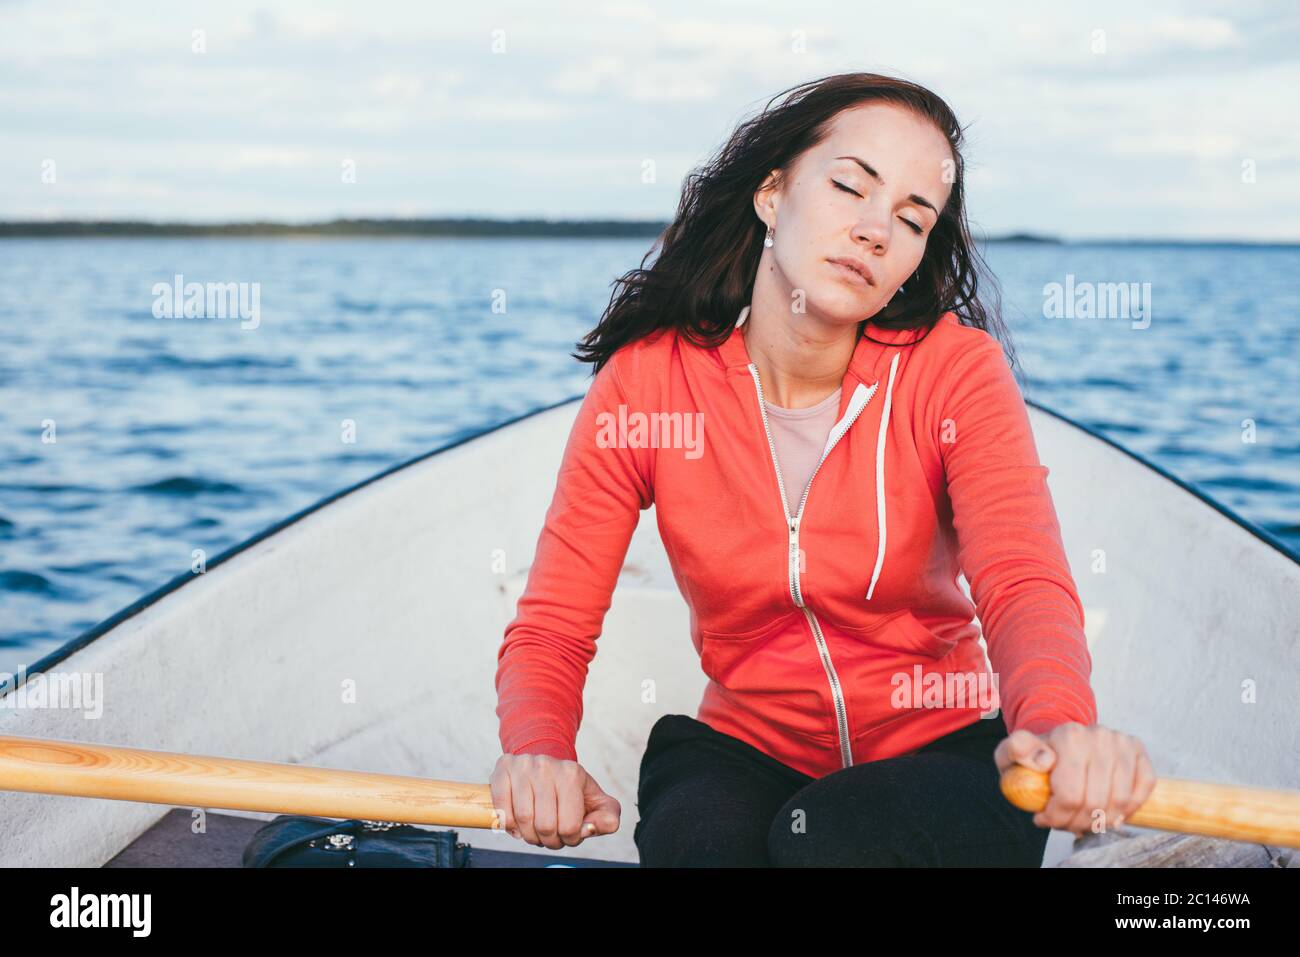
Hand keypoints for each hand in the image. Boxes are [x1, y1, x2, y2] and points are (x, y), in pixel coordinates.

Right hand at [489, 752, 621, 849]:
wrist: (544, 766)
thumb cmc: (571, 790)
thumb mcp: (597, 802)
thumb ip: (607, 818)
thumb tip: (589, 829)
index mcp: (572, 774)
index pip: (570, 826)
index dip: (570, 839)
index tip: (569, 833)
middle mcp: (546, 766)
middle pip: (545, 826)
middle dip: (549, 840)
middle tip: (551, 836)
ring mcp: (522, 766)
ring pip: (522, 820)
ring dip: (529, 836)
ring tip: (535, 830)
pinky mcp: (503, 769)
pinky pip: (502, 810)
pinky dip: (509, 825)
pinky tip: (517, 823)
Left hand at [994, 722, 1156, 836]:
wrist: (1060, 742)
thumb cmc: (1036, 755)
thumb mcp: (1011, 753)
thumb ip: (1015, 751)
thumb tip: (1044, 761)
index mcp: (1068, 735)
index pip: (1070, 795)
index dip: (1057, 817)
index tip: (1044, 819)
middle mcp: (1099, 735)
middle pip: (1095, 802)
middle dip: (1077, 822)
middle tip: (1064, 823)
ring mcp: (1122, 743)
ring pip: (1120, 802)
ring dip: (1101, 821)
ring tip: (1082, 820)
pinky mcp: (1139, 752)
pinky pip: (1141, 791)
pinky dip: (1126, 810)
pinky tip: (1108, 812)